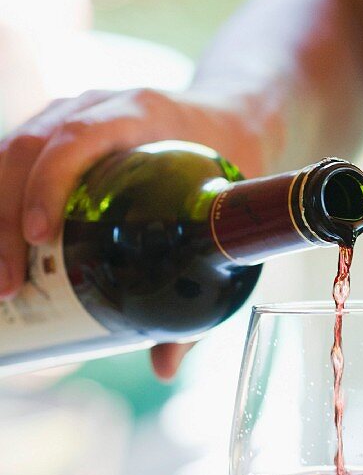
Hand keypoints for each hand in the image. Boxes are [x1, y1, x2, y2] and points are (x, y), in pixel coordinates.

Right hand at [0, 86, 269, 378]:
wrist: (228, 120)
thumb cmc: (227, 166)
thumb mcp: (224, 214)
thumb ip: (203, 282)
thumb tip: (165, 365)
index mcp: (140, 114)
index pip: (79, 137)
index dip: (50, 181)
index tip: (39, 237)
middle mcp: (95, 108)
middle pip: (27, 147)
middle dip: (4, 217)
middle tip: (8, 286)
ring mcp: (67, 118)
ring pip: (8, 152)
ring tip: (2, 283)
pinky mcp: (51, 137)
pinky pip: (9, 164)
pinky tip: (0, 255)